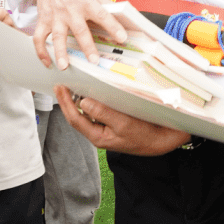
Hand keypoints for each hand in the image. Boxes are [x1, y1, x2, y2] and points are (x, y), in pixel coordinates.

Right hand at [22, 0, 126, 69]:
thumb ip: (103, 2)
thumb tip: (120, 12)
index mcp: (86, 1)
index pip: (102, 15)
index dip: (113, 26)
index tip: (122, 37)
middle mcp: (71, 10)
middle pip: (80, 30)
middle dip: (87, 46)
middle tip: (94, 60)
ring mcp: (56, 16)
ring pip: (57, 36)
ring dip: (60, 52)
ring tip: (64, 66)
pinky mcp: (43, 20)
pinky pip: (39, 37)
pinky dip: (41, 51)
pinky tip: (47, 62)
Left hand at [55, 85, 190, 155]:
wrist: (164, 139)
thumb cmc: (146, 135)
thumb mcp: (124, 124)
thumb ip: (103, 112)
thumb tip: (84, 102)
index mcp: (98, 136)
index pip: (75, 119)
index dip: (65, 103)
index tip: (59, 88)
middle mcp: (100, 132)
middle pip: (77, 116)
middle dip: (68, 100)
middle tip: (61, 84)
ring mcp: (107, 127)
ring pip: (88, 112)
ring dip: (79, 98)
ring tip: (74, 84)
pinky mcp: (115, 120)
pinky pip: (100, 109)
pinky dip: (94, 98)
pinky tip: (93, 89)